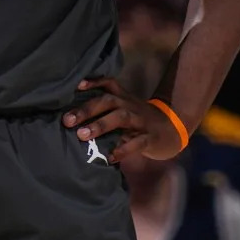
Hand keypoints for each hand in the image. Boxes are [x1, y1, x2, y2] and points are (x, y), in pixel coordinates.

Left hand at [62, 78, 184, 161]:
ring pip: (121, 117)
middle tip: (67, 121)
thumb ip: (105, 110)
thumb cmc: (138, 120)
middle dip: (87, 109)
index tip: (75, 86)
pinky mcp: (150, 137)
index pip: (107, 84)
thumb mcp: (124, 109)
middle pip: (108, 100)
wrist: (171, 128)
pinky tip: (109, 157)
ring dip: (100, 125)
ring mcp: (141, 120)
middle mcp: (130, 105)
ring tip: (82, 135)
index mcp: (123, 97)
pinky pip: (136, 142)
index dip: (92, 82)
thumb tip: (73, 116)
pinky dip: (122, 149)